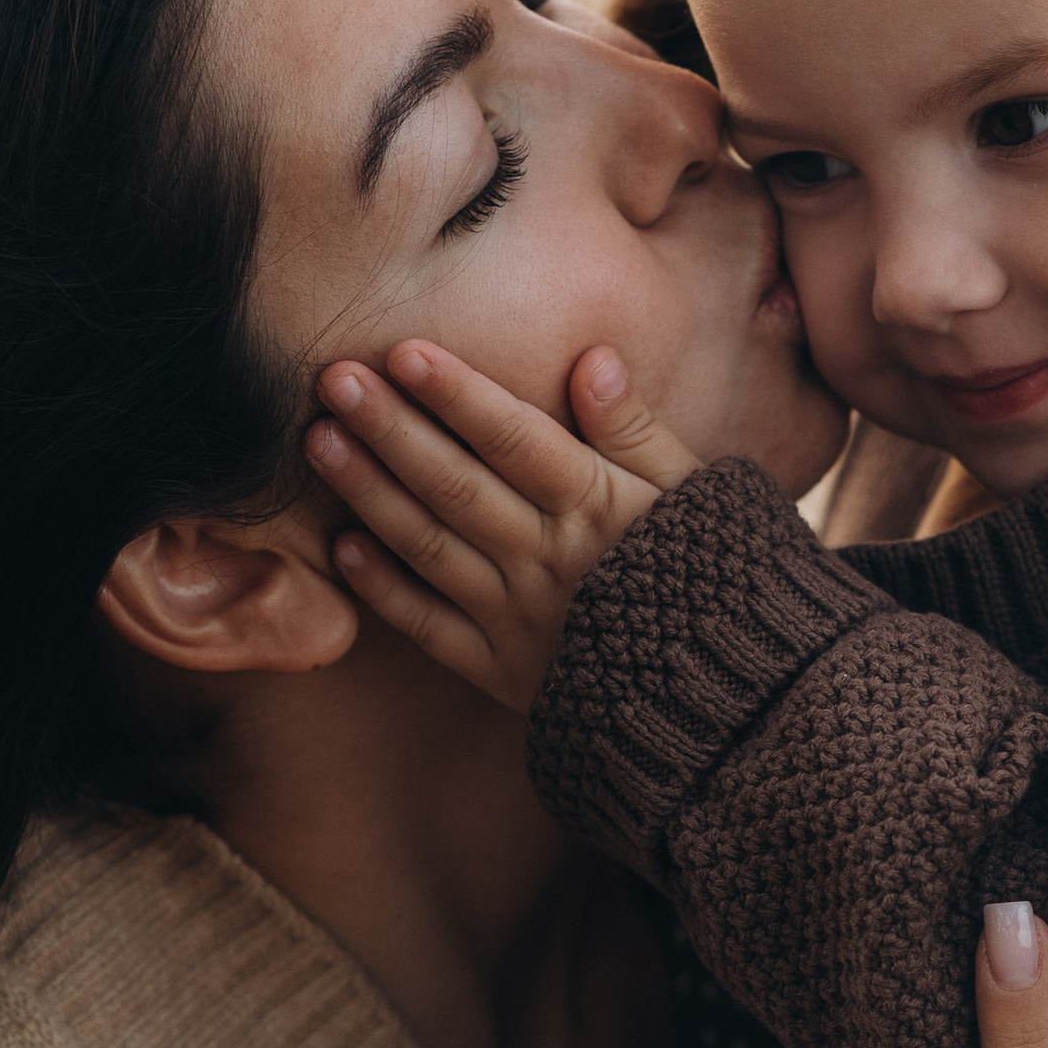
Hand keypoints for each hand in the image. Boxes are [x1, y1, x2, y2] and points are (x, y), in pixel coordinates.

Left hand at [307, 341, 697, 710]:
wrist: (727, 696)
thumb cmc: (712, 573)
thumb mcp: (696, 492)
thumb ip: (637, 429)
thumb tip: (592, 358)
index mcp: (598, 507)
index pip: (515, 438)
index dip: (458, 394)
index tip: (404, 351)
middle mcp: (549, 559)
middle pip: (456, 485)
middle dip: (391, 429)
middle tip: (333, 377)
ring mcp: (519, 619)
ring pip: (429, 547)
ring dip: (370, 493)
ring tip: (320, 442)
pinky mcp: (501, 673)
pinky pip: (431, 628)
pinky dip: (384, 589)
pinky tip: (343, 546)